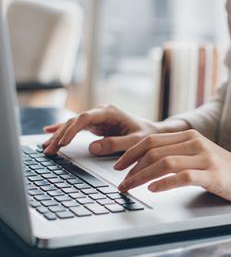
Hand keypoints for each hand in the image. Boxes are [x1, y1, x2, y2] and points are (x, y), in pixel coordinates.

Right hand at [43, 105, 159, 155]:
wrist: (153, 132)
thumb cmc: (146, 136)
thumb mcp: (134, 141)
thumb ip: (115, 144)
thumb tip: (92, 148)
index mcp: (110, 112)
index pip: (85, 118)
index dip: (72, 129)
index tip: (63, 142)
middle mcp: (101, 112)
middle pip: (75, 121)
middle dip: (61, 135)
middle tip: (49, 150)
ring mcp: (98, 118)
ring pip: (73, 124)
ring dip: (59, 135)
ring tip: (46, 147)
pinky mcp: (96, 124)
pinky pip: (76, 127)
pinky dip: (64, 130)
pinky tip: (49, 131)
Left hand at [114, 129, 230, 207]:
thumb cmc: (223, 169)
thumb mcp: (199, 154)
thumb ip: (178, 153)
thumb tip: (147, 162)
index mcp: (189, 136)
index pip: (152, 140)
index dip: (131, 152)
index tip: (118, 165)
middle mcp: (195, 142)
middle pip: (154, 150)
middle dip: (131, 166)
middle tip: (120, 181)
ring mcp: (205, 157)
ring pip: (164, 162)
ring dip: (142, 176)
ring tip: (130, 187)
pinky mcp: (213, 174)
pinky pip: (183, 177)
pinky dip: (164, 183)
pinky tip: (153, 189)